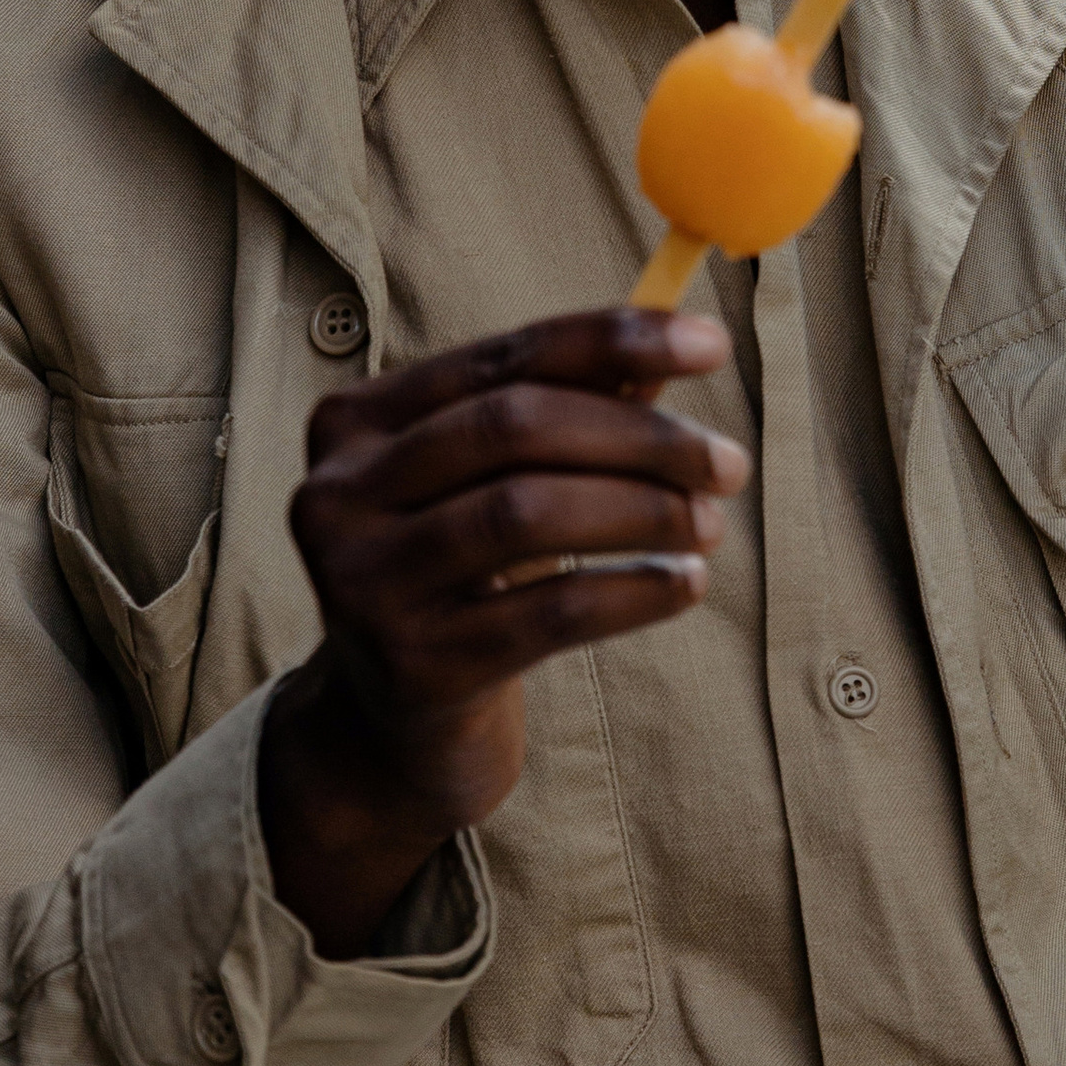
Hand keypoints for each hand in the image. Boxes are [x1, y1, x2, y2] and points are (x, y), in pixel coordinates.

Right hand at [265, 306, 747, 955]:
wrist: (395, 724)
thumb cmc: (465, 574)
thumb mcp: (497, 482)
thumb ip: (571, 409)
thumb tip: (675, 348)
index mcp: (354, 423)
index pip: (504, 357)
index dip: (612, 340)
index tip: (713, 345)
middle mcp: (338, 495)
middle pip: (513, 427)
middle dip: (639, 437)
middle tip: (728, 463)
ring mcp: (365, 583)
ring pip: (526, 512)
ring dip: (644, 510)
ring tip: (710, 523)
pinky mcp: (414, 667)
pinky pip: (549, 612)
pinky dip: (634, 590)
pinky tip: (685, 584)